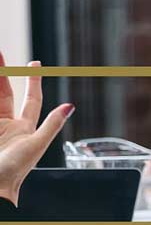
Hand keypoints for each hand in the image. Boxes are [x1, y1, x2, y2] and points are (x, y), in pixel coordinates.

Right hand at [0, 56, 73, 205]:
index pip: (31, 98)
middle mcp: (7, 125)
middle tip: (0, 55)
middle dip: (2, 74)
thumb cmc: (15, 170)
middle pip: (4, 93)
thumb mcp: (36, 145)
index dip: (33, 81)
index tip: (35, 63)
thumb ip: (51, 124)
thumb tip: (70, 105)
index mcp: (24, 127)